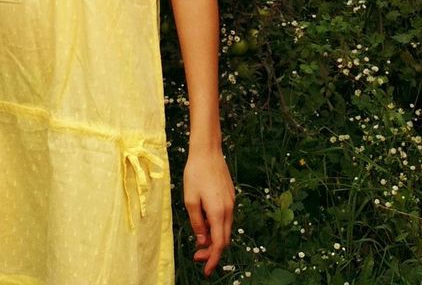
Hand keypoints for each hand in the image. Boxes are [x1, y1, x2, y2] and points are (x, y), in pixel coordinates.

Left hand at [184, 146, 234, 276]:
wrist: (207, 150)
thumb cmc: (195, 173)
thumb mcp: (190, 200)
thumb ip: (196, 223)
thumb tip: (202, 240)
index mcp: (218, 212)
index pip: (219, 244)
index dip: (213, 260)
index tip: (206, 271)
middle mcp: (228, 209)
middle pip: (224, 239)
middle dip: (212, 251)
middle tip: (197, 256)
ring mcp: (231, 201)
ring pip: (225, 228)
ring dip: (213, 238)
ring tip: (199, 238)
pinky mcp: (230, 195)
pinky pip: (225, 217)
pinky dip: (216, 225)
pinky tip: (204, 221)